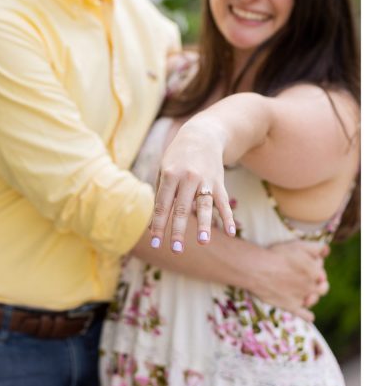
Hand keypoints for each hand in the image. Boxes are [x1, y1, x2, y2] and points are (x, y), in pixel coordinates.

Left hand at [149, 122, 235, 252]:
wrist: (202, 135)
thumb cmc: (177, 158)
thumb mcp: (163, 169)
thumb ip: (161, 194)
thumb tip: (154, 222)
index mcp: (169, 175)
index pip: (162, 205)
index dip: (158, 224)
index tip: (155, 242)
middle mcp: (187, 178)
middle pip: (181, 208)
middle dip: (177, 230)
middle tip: (175, 250)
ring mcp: (205, 180)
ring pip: (204, 206)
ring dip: (203, 225)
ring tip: (202, 242)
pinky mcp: (219, 182)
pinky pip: (223, 202)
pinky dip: (228, 217)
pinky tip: (230, 232)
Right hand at [253, 240, 329, 320]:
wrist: (257, 270)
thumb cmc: (276, 255)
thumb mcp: (297, 245)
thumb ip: (315, 247)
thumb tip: (327, 250)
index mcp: (315, 272)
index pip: (321, 272)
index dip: (315, 269)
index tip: (306, 266)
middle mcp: (311, 286)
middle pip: (321, 288)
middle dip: (318, 284)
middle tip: (307, 280)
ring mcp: (301, 297)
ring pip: (313, 300)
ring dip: (312, 297)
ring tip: (307, 294)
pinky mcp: (291, 306)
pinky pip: (304, 314)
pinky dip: (307, 316)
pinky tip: (310, 317)